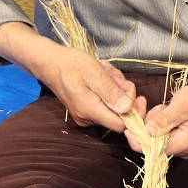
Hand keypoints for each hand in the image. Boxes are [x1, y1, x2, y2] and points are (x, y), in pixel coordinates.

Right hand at [0, 22, 135, 132]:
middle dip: (123, 93)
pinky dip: (107, 89)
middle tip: (113, 75)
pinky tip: (101, 76)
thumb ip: (110, 92)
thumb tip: (127, 108)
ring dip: (115, 87)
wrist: (50, 63)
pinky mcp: (85, 110)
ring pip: (113, 106)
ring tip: (104, 72)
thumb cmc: (71, 64)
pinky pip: (105, 102)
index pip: (121, 125)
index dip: (133, 112)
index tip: (137, 95)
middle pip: (119, 114)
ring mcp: (86, 115)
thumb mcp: (93, 72)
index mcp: (90, 111)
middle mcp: (88, 118)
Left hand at [138, 78, 187, 156]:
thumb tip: (148, 131)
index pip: (155, 150)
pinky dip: (158, 121)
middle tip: (153, 107)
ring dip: (154, 121)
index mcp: (187, 143)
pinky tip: (165, 110)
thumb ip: (166, 119)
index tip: (129, 127)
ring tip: (165, 107)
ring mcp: (181, 145)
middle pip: (153, 144)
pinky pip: (161, 133)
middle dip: (148, 125)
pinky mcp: (178, 139)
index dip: (140, 140)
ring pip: (155, 137)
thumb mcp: (184, 104)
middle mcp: (184, 149)